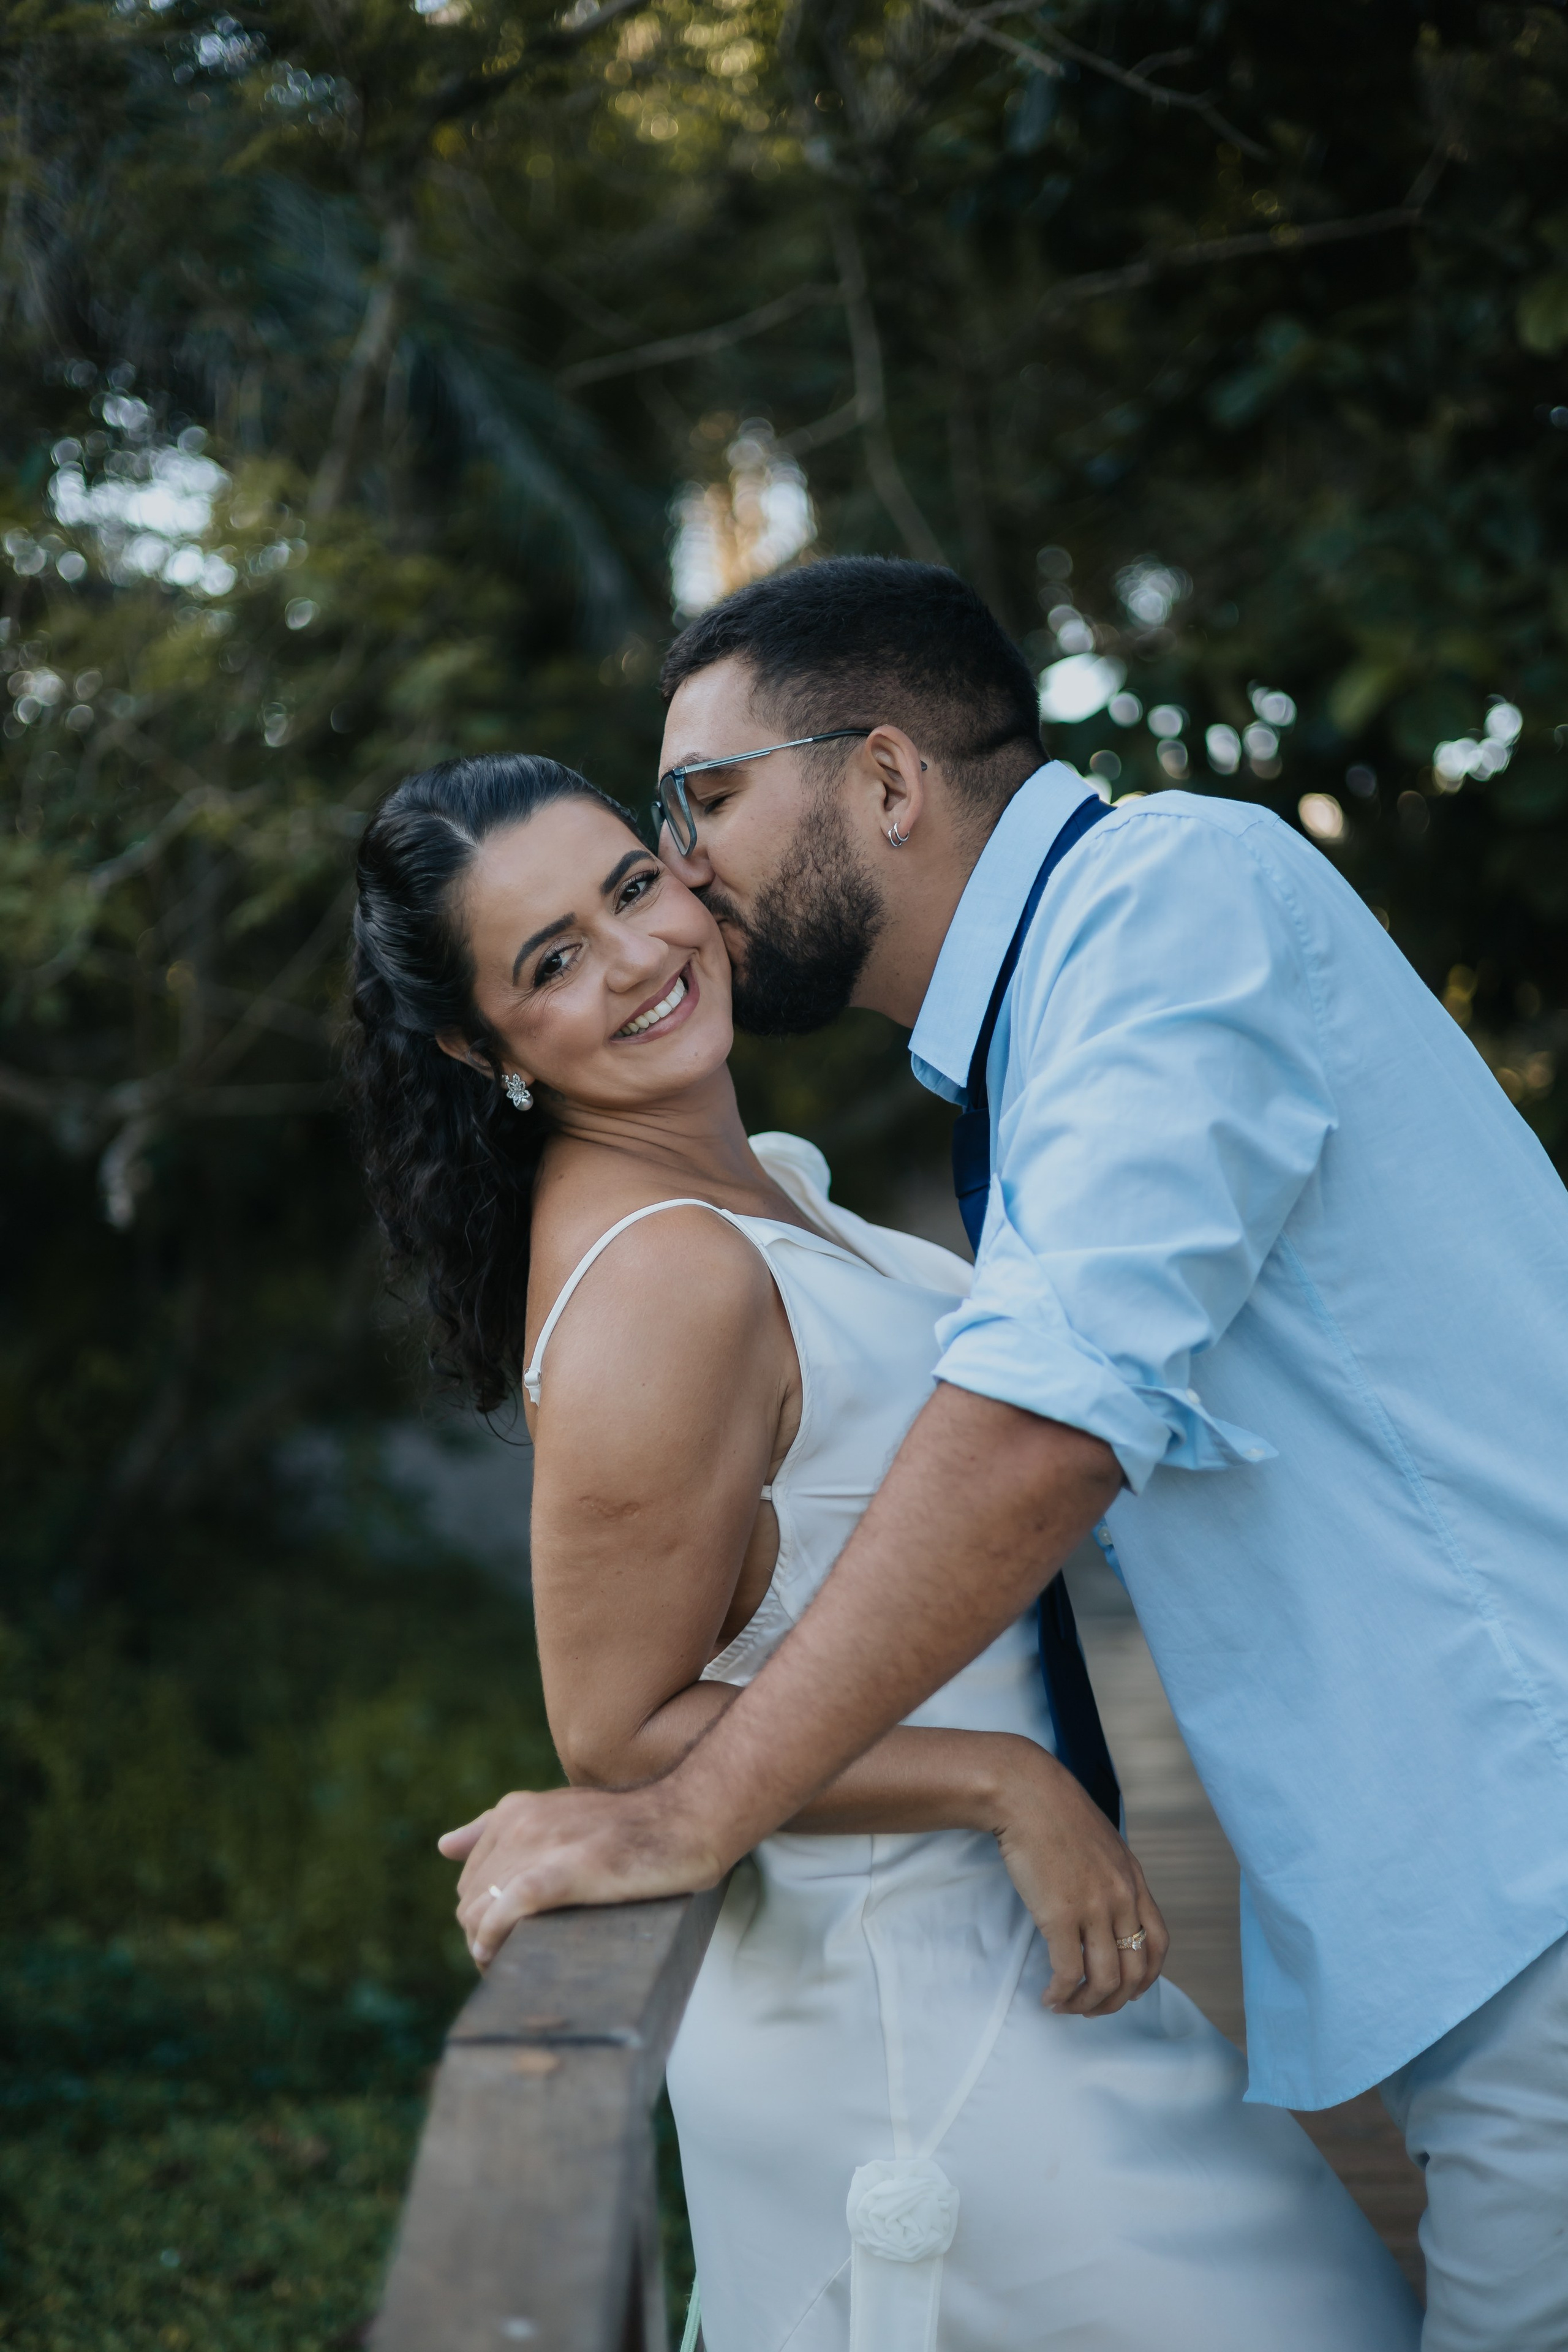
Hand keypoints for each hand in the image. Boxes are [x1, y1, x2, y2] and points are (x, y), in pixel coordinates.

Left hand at [438, 1783, 725, 1968]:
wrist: (685, 1819)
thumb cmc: (629, 1826)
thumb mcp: (558, 1813)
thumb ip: (498, 1827)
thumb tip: (444, 1846)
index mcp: (515, 1810)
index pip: (469, 1881)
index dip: (483, 1919)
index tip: (508, 1942)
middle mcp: (519, 1823)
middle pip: (469, 1902)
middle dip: (484, 1938)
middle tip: (517, 1961)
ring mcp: (540, 1845)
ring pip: (478, 1913)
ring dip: (488, 1948)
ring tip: (517, 1966)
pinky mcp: (563, 1871)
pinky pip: (502, 1914)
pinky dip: (493, 1941)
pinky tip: (503, 1957)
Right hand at [988, 1746, 1168, 2016]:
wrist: (1025, 1792)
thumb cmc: (1054, 1812)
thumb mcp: (1101, 1842)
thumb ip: (1111, 1874)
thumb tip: (1103, 1905)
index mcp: (1133, 1879)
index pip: (1158, 1942)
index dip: (1147, 1976)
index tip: (1128, 1990)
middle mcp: (1122, 1897)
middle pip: (1135, 1970)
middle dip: (1115, 2000)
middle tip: (1092, 2008)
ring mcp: (1093, 1907)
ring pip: (1105, 1979)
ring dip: (1087, 2004)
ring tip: (1066, 2006)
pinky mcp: (1060, 1915)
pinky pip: (1069, 1972)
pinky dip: (1061, 1993)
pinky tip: (1049, 1996)